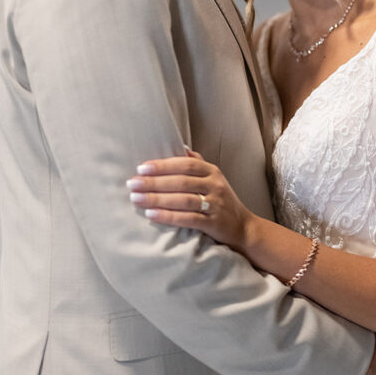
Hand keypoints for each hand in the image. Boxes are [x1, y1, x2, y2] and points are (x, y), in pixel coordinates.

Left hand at [127, 151, 254, 250]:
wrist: (243, 227)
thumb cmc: (221, 200)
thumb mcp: (213, 178)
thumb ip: (198, 163)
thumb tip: (180, 146)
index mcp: (212, 171)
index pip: (185, 164)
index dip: (163, 165)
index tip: (141, 168)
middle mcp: (215, 185)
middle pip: (180, 181)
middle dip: (154, 182)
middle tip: (132, 184)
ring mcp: (215, 204)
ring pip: (182, 199)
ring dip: (157, 199)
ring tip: (136, 199)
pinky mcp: (213, 223)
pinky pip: (187, 218)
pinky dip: (168, 217)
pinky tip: (151, 215)